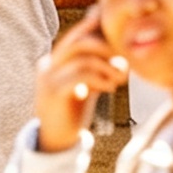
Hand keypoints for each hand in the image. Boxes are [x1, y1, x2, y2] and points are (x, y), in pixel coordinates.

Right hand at [35, 6, 126, 153]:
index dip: (96, 32)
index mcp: (55, 61)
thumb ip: (96, 70)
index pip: (76, 36)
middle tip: (124, 56)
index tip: (119, 35)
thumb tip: (120, 58)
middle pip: (77, 41)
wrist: (55, 141)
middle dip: (105, 45)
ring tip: (120, 79)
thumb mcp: (84, 86)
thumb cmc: (72, 112)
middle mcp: (49, 65)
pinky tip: (110, 88)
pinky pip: (81, 76)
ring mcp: (49, 78)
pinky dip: (100, 79)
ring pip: (82, 59)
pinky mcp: (55, 93)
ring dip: (108, 66)